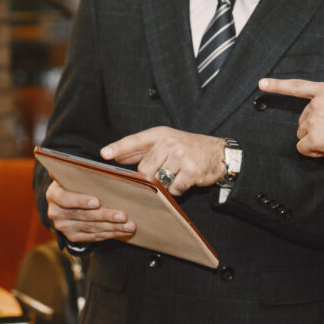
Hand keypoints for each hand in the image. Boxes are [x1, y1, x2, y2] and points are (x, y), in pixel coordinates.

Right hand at [46, 180, 134, 242]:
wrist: (70, 199)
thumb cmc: (80, 182)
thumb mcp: (78, 175)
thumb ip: (85, 172)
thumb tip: (106, 164)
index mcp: (54, 193)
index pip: (65, 199)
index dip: (81, 201)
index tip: (97, 202)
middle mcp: (55, 212)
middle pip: (83, 215)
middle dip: (105, 216)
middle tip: (123, 216)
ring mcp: (63, 226)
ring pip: (91, 228)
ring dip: (112, 227)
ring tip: (129, 226)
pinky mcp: (72, 236)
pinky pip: (93, 237)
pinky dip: (110, 234)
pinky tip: (123, 231)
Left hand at [101, 126, 225, 195]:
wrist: (220, 153)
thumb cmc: (190, 148)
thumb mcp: (167, 142)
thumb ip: (143, 149)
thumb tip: (117, 156)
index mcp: (162, 134)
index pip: (136, 140)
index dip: (119, 147)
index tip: (104, 154)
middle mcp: (170, 142)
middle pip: (145, 169)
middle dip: (151, 176)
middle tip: (165, 172)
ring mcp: (181, 156)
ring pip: (158, 181)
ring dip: (165, 184)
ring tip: (177, 175)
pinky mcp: (191, 171)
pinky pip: (174, 189)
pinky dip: (178, 189)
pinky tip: (186, 180)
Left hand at [258, 78, 323, 156]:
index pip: (296, 86)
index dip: (277, 85)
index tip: (261, 84)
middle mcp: (316, 104)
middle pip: (303, 119)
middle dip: (315, 127)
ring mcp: (313, 121)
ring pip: (303, 134)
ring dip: (314, 140)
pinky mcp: (314, 138)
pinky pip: (303, 149)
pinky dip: (312, 152)